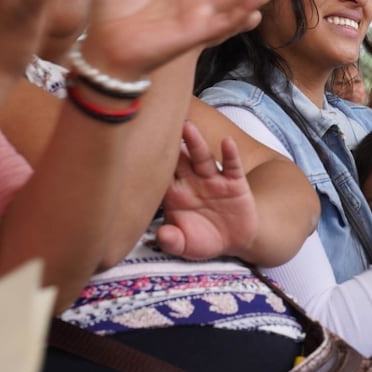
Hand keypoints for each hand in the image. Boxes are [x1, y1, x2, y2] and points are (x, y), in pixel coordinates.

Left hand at [156, 121, 258, 260]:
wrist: (234, 242)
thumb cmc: (203, 240)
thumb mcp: (185, 247)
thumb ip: (172, 241)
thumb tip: (162, 236)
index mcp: (175, 195)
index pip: (160, 176)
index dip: (149, 164)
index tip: (136, 148)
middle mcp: (192, 182)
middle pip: (179, 160)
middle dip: (170, 144)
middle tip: (157, 125)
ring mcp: (213, 180)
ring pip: (202, 158)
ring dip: (195, 142)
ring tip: (188, 127)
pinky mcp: (235, 183)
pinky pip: (232, 166)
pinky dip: (230, 154)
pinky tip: (227, 142)